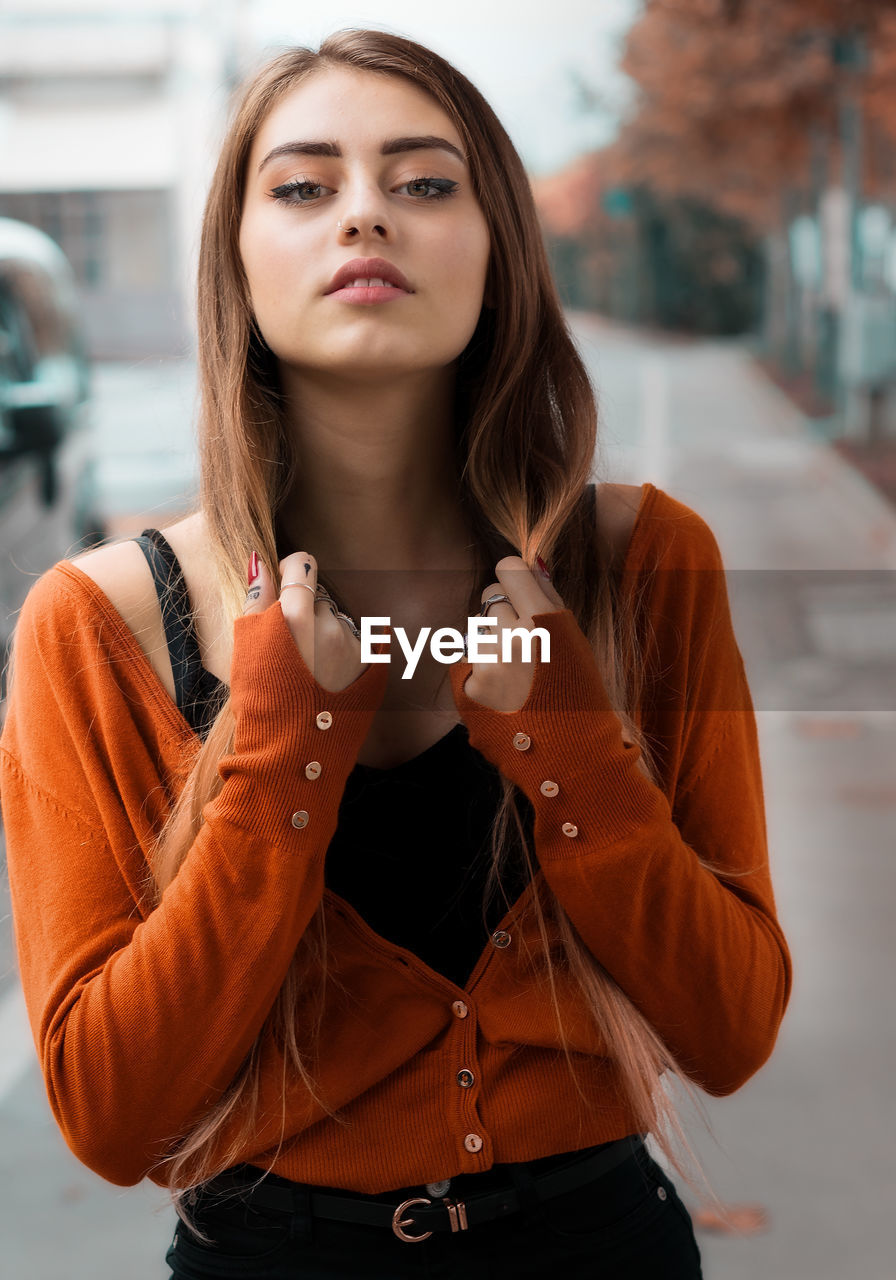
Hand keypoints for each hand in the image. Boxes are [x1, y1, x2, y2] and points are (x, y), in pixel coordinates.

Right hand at [243, 551, 370, 693]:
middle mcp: (330, 626)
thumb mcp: (246, 649)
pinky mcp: (371, 664)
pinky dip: (343, 652)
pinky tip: (328, 676)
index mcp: (295, 617)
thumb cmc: (260, 702)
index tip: (285, 583)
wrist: (291, 753)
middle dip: (306, 612)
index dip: (291, 570)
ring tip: (309, 669)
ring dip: (325, 633)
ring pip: (337, 621)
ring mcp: (354, 645)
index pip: (302, 565)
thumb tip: (260, 562)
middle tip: (290, 649)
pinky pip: (356, 641)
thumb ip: (256, 600)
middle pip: (318, 598)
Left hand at [456, 556, 565, 711]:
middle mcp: (513, 638)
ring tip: (517, 675)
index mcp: (544, 622)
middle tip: (523, 642)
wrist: (568, 749)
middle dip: (503, 614)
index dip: (514, 580)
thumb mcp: (575, 641)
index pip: (508, 570)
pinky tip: (505, 692)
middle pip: (489, 599)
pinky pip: (469, 661)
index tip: (519, 591)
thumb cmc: (578, 692)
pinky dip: (483, 672)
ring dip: (492, 645)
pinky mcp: (469, 688)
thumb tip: (532, 565)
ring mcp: (488, 664)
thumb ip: (549, 600)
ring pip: (478, 631)